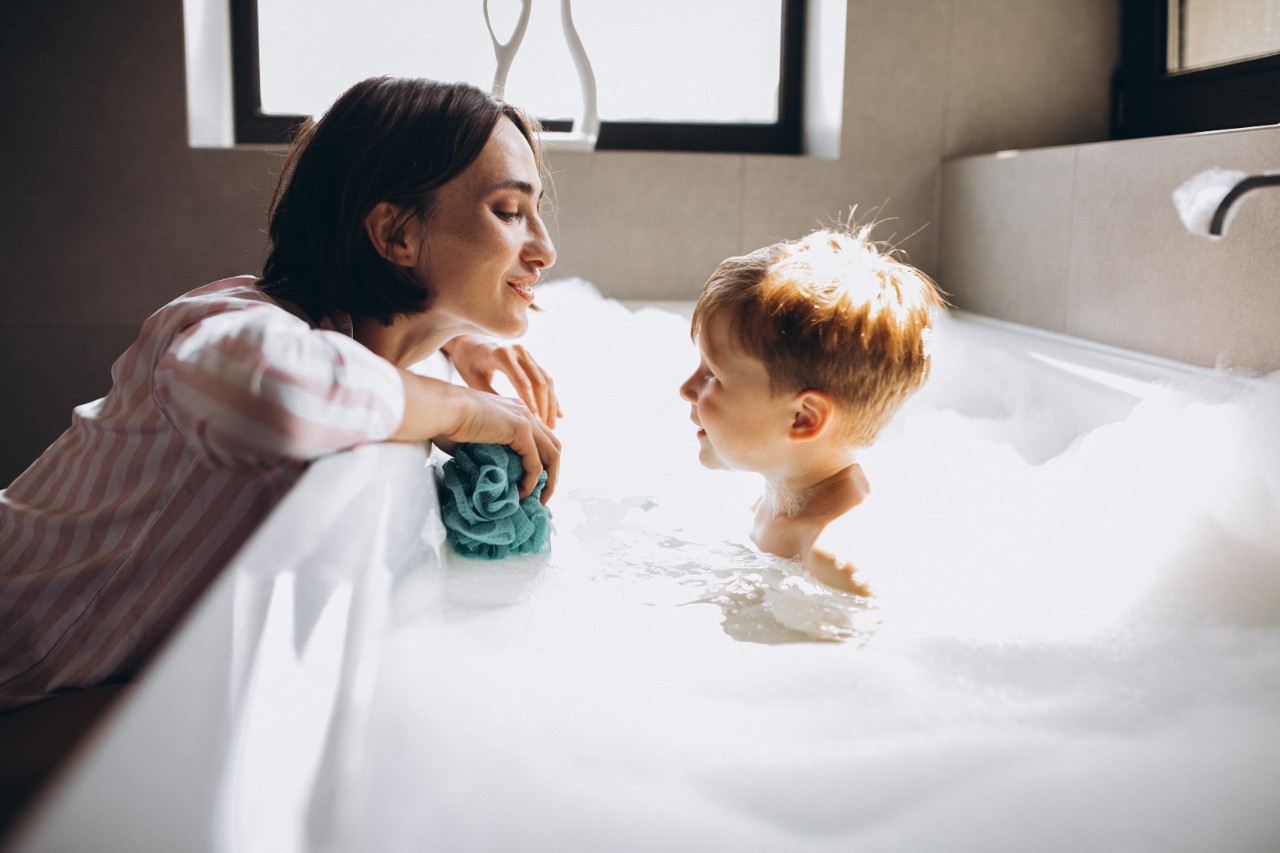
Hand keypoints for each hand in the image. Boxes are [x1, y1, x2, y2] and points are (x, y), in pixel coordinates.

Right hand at [433, 383, 561, 503]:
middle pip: (553, 446)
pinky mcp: (521, 430)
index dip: (541, 462)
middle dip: (552, 473)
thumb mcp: (471, 437)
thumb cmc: (446, 422)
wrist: (442, 409)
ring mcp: (525, 419)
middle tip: (542, 495)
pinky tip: (522, 493)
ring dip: (549, 480)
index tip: (532, 483)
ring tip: (539, 500)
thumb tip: (481, 470)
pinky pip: (535, 463)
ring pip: (552, 455)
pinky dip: (532, 482)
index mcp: (514, 411)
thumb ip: (483, 450)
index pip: (540, 438)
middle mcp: (524, 412)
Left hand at [444, 336, 562, 427]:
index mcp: (502, 355)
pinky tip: (557, 413)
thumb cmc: (468, 362)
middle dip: (543, 407)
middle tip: (545, 428)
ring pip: (546, 380)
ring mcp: (527, 354)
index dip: (530, 402)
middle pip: (538, 381)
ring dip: (550, 404)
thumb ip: (490, 396)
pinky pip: (546, 378)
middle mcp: (518, 351)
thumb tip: (509, 419)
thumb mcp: (473, 380)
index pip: (522, 381)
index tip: (535, 421)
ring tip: (551, 425)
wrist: (470, 342)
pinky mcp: (531, 358)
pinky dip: (551, 397)